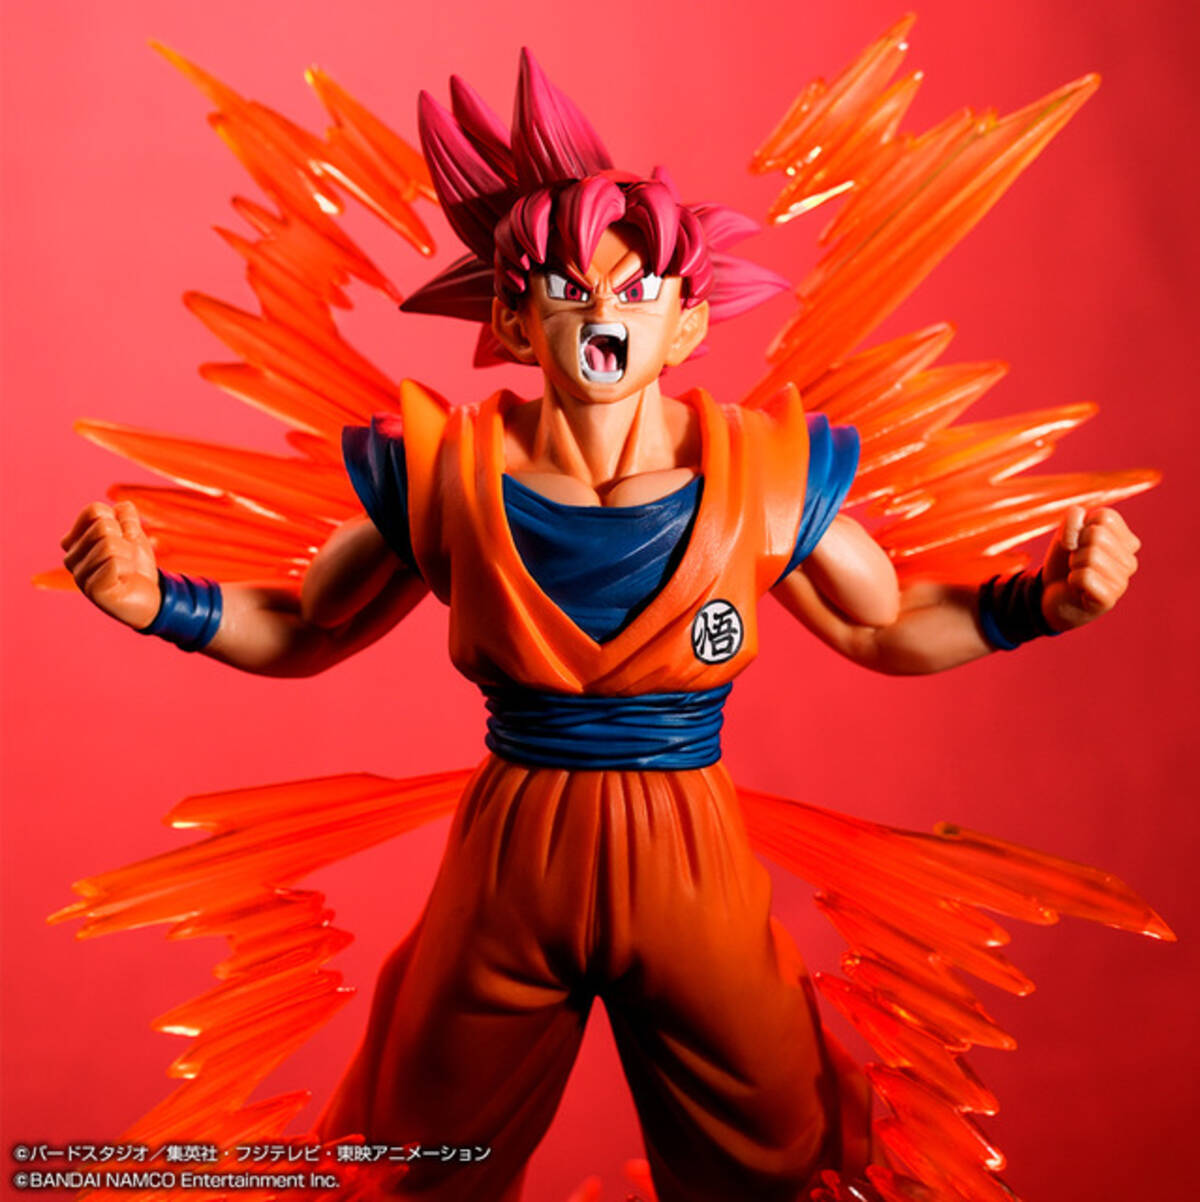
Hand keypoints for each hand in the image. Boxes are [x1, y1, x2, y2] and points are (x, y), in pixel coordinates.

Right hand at [61, 501, 160, 628]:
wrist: (152, 597)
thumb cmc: (137, 567)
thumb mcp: (134, 537)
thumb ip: (127, 519)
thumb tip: (123, 506)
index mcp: (75, 541)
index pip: (94, 511)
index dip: (120, 523)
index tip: (124, 541)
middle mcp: (71, 557)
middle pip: (103, 526)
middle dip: (125, 541)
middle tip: (127, 559)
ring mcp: (79, 575)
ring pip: (110, 545)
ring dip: (128, 556)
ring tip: (127, 571)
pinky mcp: (92, 590)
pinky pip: (115, 563)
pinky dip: (128, 569)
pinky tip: (125, 581)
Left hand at [1040, 505, 1140, 631]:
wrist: (1051, 592)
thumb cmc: (1065, 560)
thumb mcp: (1066, 530)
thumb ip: (1074, 516)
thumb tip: (1082, 534)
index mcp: (1127, 541)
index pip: (1105, 516)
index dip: (1080, 527)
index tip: (1077, 543)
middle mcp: (1131, 561)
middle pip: (1097, 535)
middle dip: (1076, 547)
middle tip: (1076, 561)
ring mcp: (1123, 582)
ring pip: (1091, 556)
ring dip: (1074, 564)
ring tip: (1077, 574)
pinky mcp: (1110, 600)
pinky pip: (1085, 577)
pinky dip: (1073, 580)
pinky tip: (1078, 588)